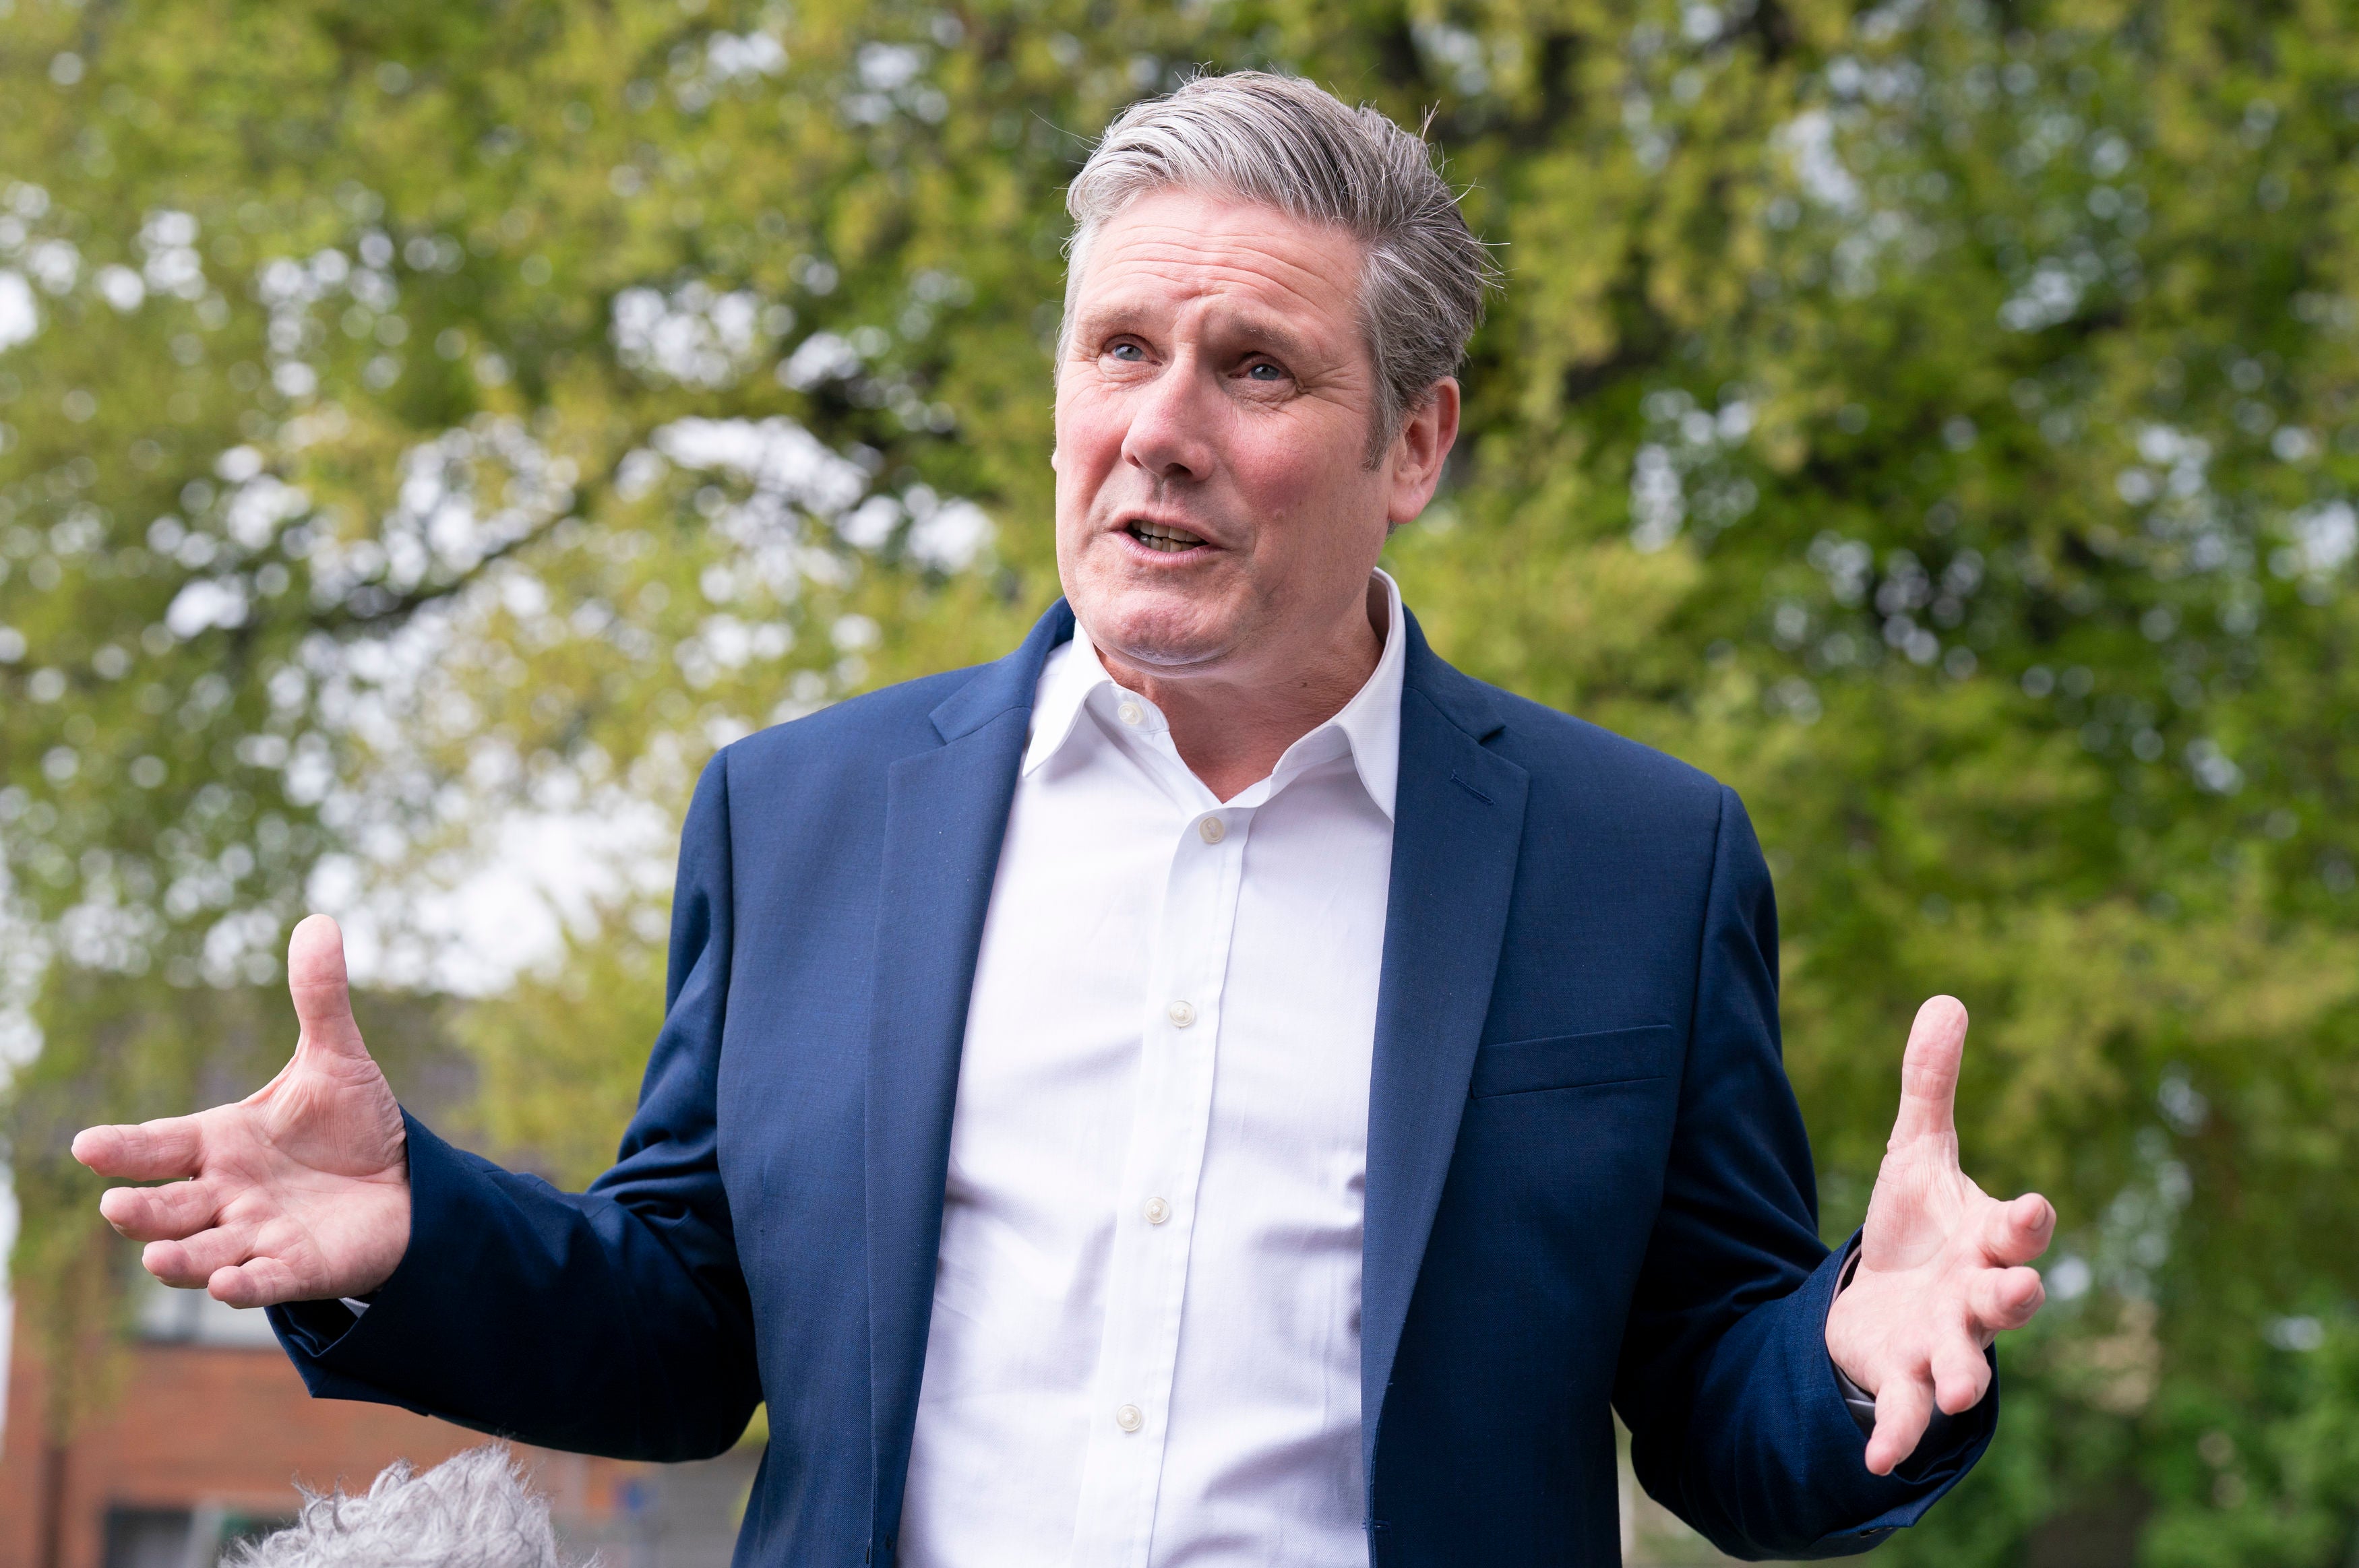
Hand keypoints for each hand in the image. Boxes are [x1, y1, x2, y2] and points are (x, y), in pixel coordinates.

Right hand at [72, 914, 410, 1307]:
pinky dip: (246, 1286)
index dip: (123, 1149)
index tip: (88, 1145)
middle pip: (166, 1208)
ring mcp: (257, 1236)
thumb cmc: (353, 1125)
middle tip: (117, 1205)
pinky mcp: (298, 1268)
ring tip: (158, 1258)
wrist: (406, 1182)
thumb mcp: (337, 1058)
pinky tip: (231, 1285)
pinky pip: (264, 1283)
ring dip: (180, 1260)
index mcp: (219, 1143)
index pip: (158, 1146)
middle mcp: (225, 1195)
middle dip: (141, 1211)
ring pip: (203, 1254)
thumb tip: (320, 921)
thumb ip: (319, 998)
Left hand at [1824, 995, 2052, 1474]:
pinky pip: (1908, 1416)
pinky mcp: (1906, 1382)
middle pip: (2008, 1300)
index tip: (2029, 1207)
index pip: (2018, 1229)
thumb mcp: (1916, 1154)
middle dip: (2014, 1297)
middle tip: (2018, 1292)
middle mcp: (1977, 1298)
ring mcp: (1946, 1345)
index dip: (2026, 1220)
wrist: (1889, 1302)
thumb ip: (1929, 1087)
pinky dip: (1897, 1438)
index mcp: (1986, 1241)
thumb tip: (1946, 998)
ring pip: (1967, 1364)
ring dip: (1966, 1377)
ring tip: (1965, 1392)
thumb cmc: (1917, 1228)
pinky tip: (1875, 1462)